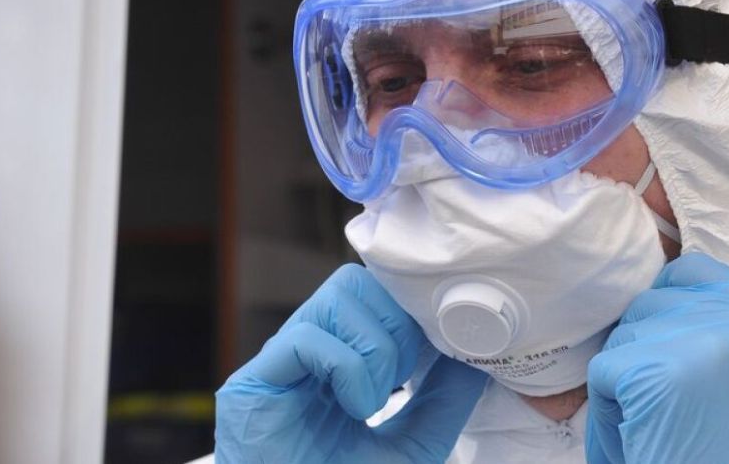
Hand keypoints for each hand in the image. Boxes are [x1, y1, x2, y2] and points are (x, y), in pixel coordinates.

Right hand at [215, 264, 487, 462]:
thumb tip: (472, 359)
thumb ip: (440, 404)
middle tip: (399, 382)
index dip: (408, 313)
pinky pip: (308, 337)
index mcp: (337, 359)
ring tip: (372, 401)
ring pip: (336, 297)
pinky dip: (348, 367)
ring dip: (374, 347)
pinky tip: (355, 408)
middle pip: (355, 281)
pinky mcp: (255, 381)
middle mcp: (307, 352)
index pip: (374, 295)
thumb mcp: (411, 447)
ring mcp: (281, 363)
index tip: (432, 354)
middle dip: (395, 324)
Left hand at [586, 253, 728, 462]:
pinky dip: (608, 411)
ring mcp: (704, 344)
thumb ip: (718, 336)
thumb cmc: (727, 462)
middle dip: (643, 350)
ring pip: (625, 336)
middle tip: (664, 410)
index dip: (667, 303)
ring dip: (625, 380)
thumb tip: (660, 285)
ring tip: (658, 427)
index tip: (662, 344)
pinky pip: (603, 371)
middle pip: (653, 302)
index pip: (697, 271)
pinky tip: (642, 440)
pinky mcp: (657, 372)